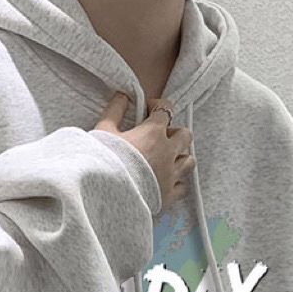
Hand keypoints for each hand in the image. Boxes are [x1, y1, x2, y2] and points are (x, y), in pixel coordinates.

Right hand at [94, 92, 195, 210]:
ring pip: (189, 161)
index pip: (166, 109)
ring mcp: (171, 175)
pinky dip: (178, 183)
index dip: (158, 106)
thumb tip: (122, 95)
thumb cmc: (103, 161)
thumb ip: (114, 111)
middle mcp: (168, 152)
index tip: (149, 110)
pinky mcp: (169, 195)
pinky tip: (167, 181)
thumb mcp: (104, 131)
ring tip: (168, 160)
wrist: (105, 196)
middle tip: (160, 138)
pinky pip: (183, 187)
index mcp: (153, 133)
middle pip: (185, 135)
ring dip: (181, 157)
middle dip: (175, 134)